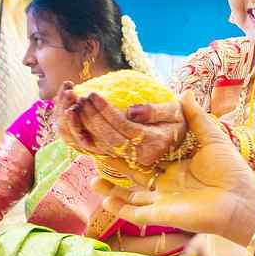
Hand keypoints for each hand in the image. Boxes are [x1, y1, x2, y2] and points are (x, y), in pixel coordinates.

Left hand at [54, 85, 187, 172]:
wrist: (180, 138)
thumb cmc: (178, 119)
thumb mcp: (176, 111)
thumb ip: (155, 111)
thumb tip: (132, 111)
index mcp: (154, 144)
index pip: (124, 127)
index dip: (106, 112)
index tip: (92, 94)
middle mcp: (141, 157)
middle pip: (110, 138)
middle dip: (91, 117)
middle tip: (79, 98)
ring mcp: (130, 161)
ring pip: (102, 145)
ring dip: (85, 127)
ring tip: (74, 106)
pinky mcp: (121, 159)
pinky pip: (100, 149)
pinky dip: (85, 136)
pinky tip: (75, 121)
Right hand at [103, 96, 254, 240]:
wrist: (244, 201)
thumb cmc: (233, 171)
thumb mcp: (212, 138)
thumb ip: (196, 118)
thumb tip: (184, 92)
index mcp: (176, 167)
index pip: (147, 157)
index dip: (130, 149)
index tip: (112, 137)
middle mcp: (166, 185)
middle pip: (133, 176)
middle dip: (114, 168)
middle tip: (95, 156)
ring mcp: (163, 201)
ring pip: (130, 197)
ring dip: (111, 191)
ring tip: (92, 182)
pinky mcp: (164, 215)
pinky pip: (137, 215)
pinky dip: (121, 209)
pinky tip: (104, 201)